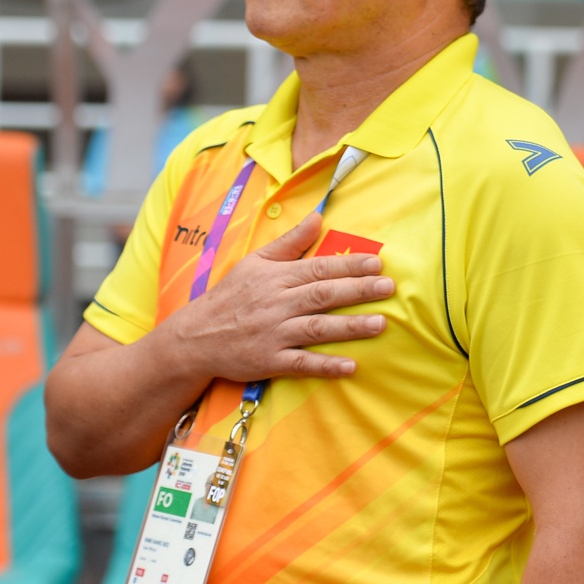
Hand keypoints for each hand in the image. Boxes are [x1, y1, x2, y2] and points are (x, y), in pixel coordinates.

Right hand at [162, 211, 393, 382]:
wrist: (194, 337)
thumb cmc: (231, 296)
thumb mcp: (255, 262)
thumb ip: (290, 242)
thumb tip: (318, 216)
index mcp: (276, 278)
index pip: (318, 268)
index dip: (349, 266)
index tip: (377, 264)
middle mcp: (277, 304)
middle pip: (323, 295)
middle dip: (357, 291)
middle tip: (389, 288)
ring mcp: (273, 333)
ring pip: (317, 328)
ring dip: (350, 327)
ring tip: (381, 324)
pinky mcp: (269, 360)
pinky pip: (301, 363)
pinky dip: (325, 365)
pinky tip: (350, 367)